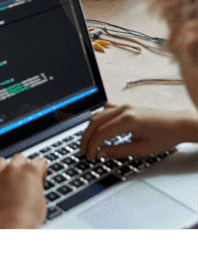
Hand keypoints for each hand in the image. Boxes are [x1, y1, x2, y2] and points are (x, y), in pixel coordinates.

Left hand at [0, 153, 46, 227]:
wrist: (11, 224)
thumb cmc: (28, 216)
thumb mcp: (41, 199)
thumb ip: (36, 186)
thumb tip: (33, 186)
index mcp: (30, 171)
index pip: (39, 162)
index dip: (41, 172)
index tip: (39, 181)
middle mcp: (13, 169)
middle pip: (19, 157)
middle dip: (22, 165)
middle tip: (23, 178)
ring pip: (0, 161)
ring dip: (4, 168)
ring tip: (7, 179)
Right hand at [79, 101, 197, 159]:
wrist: (179, 124)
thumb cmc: (166, 136)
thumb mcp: (142, 149)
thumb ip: (119, 151)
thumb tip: (101, 153)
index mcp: (128, 120)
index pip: (101, 133)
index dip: (92, 145)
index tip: (90, 155)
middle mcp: (123, 110)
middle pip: (95, 122)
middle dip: (86, 138)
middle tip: (83, 151)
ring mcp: (124, 107)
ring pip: (98, 115)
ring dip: (90, 129)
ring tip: (88, 142)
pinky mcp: (126, 107)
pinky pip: (106, 111)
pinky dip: (98, 120)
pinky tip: (97, 128)